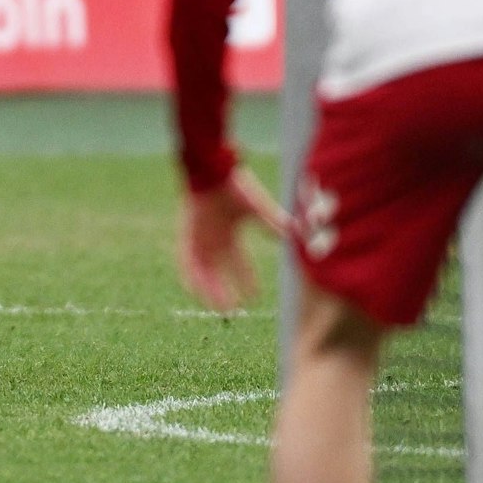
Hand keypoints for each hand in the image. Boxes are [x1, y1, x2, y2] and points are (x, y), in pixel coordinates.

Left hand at [179, 165, 288, 312]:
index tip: (255, 297)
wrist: (213, 171)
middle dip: (227, 291)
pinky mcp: (187, 235)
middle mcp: (213, 240)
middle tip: (235, 312)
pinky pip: (185, 260)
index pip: (239, 264)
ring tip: (220, 308)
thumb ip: (274, 223)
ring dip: (210, 289)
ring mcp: (199, 238)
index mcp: (230, 234)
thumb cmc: (235, 186)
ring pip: (203, 271)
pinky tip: (195, 290)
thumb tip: (297, 236)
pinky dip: (190, 275)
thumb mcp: (259, 209)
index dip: (247, 280)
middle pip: (219, 273)